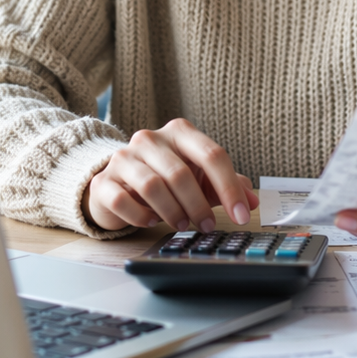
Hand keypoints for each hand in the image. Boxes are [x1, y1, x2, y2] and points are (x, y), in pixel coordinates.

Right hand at [85, 119, 258, 232]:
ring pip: (153, 186)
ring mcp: (123, 157)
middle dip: (198, 205)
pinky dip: (141, 216)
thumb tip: (253, 201)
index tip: (241, 215)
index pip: (212, 154)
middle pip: (181, 173)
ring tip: (181, 224)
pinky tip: (151, 221)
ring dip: (172, 212)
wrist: (117, 181)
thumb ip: (227, 186)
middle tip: (206, 225)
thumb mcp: (199, 178)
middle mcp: (150, 138)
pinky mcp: (104, 181)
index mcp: (179, 132)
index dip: (230, 188)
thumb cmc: (165, 178)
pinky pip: (123, 200)